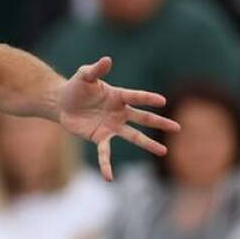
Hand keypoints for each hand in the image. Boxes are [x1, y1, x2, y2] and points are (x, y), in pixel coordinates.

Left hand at [58, 57, 180, 180]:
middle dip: (159, 123)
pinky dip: (107, 166)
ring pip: (133, 136)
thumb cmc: (76, 87)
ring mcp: (112, 126)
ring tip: (164, 152)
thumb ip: (95, 69)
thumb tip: (107, 60)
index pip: (136, 97)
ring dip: (148, 144)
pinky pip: (105, 153)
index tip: (162, 101)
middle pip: (143, 118)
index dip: (148, 99)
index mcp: (118, 96)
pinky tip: (110, 178)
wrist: (62, 103)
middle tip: (177, 128)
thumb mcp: (84, 76)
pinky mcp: (100, 137)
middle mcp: (119, 112)